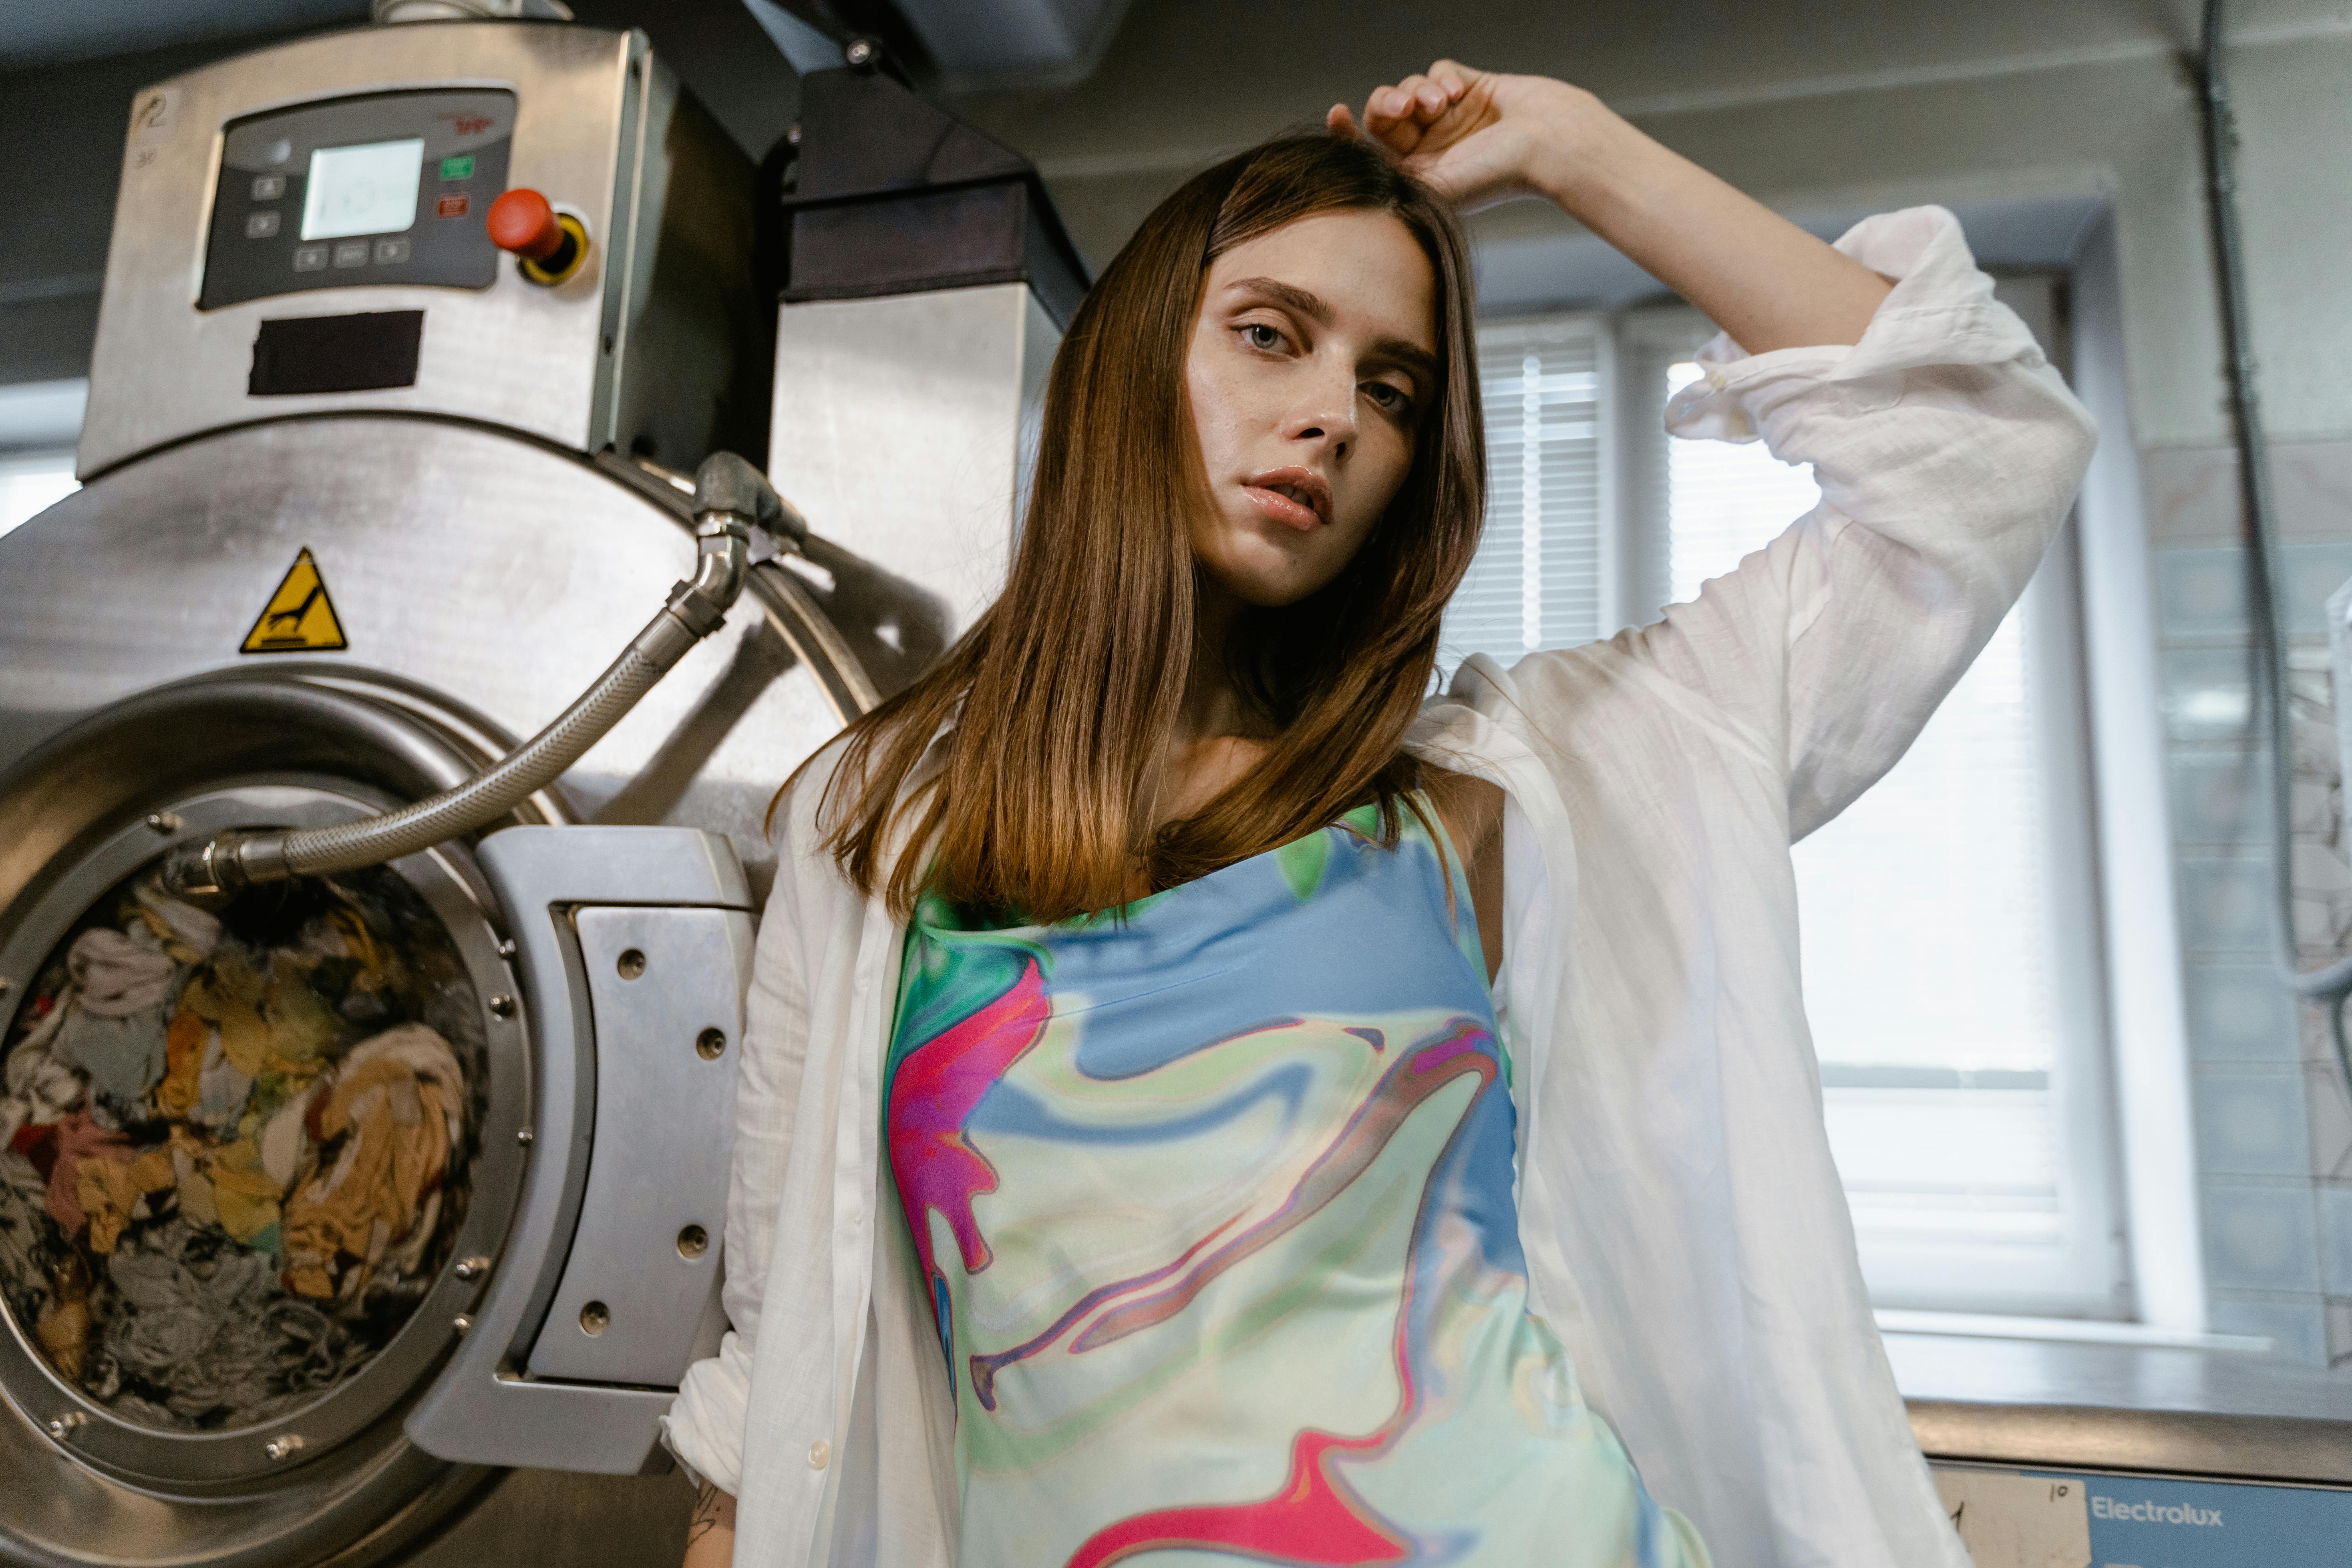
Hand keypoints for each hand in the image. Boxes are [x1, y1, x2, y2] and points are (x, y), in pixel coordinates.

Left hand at [1326, 61, 1599, 210]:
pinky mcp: (1472, 88)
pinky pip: (1438, 70)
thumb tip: (1353, 162)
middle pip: (1386, 113)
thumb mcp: (1433, 185)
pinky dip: (1442, 78)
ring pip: (1410, 88)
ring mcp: (1452, 117)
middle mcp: (1433, 147)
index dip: (1349, 133)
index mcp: (1421, 175)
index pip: (1372, 151)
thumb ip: (1390, 175)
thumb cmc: (1497, 175)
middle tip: (1403, 106)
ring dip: (1419, 90)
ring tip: (1442, 104)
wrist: (1550, 146)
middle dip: (1387, 103)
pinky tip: (1460, 93)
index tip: (1337, 115)